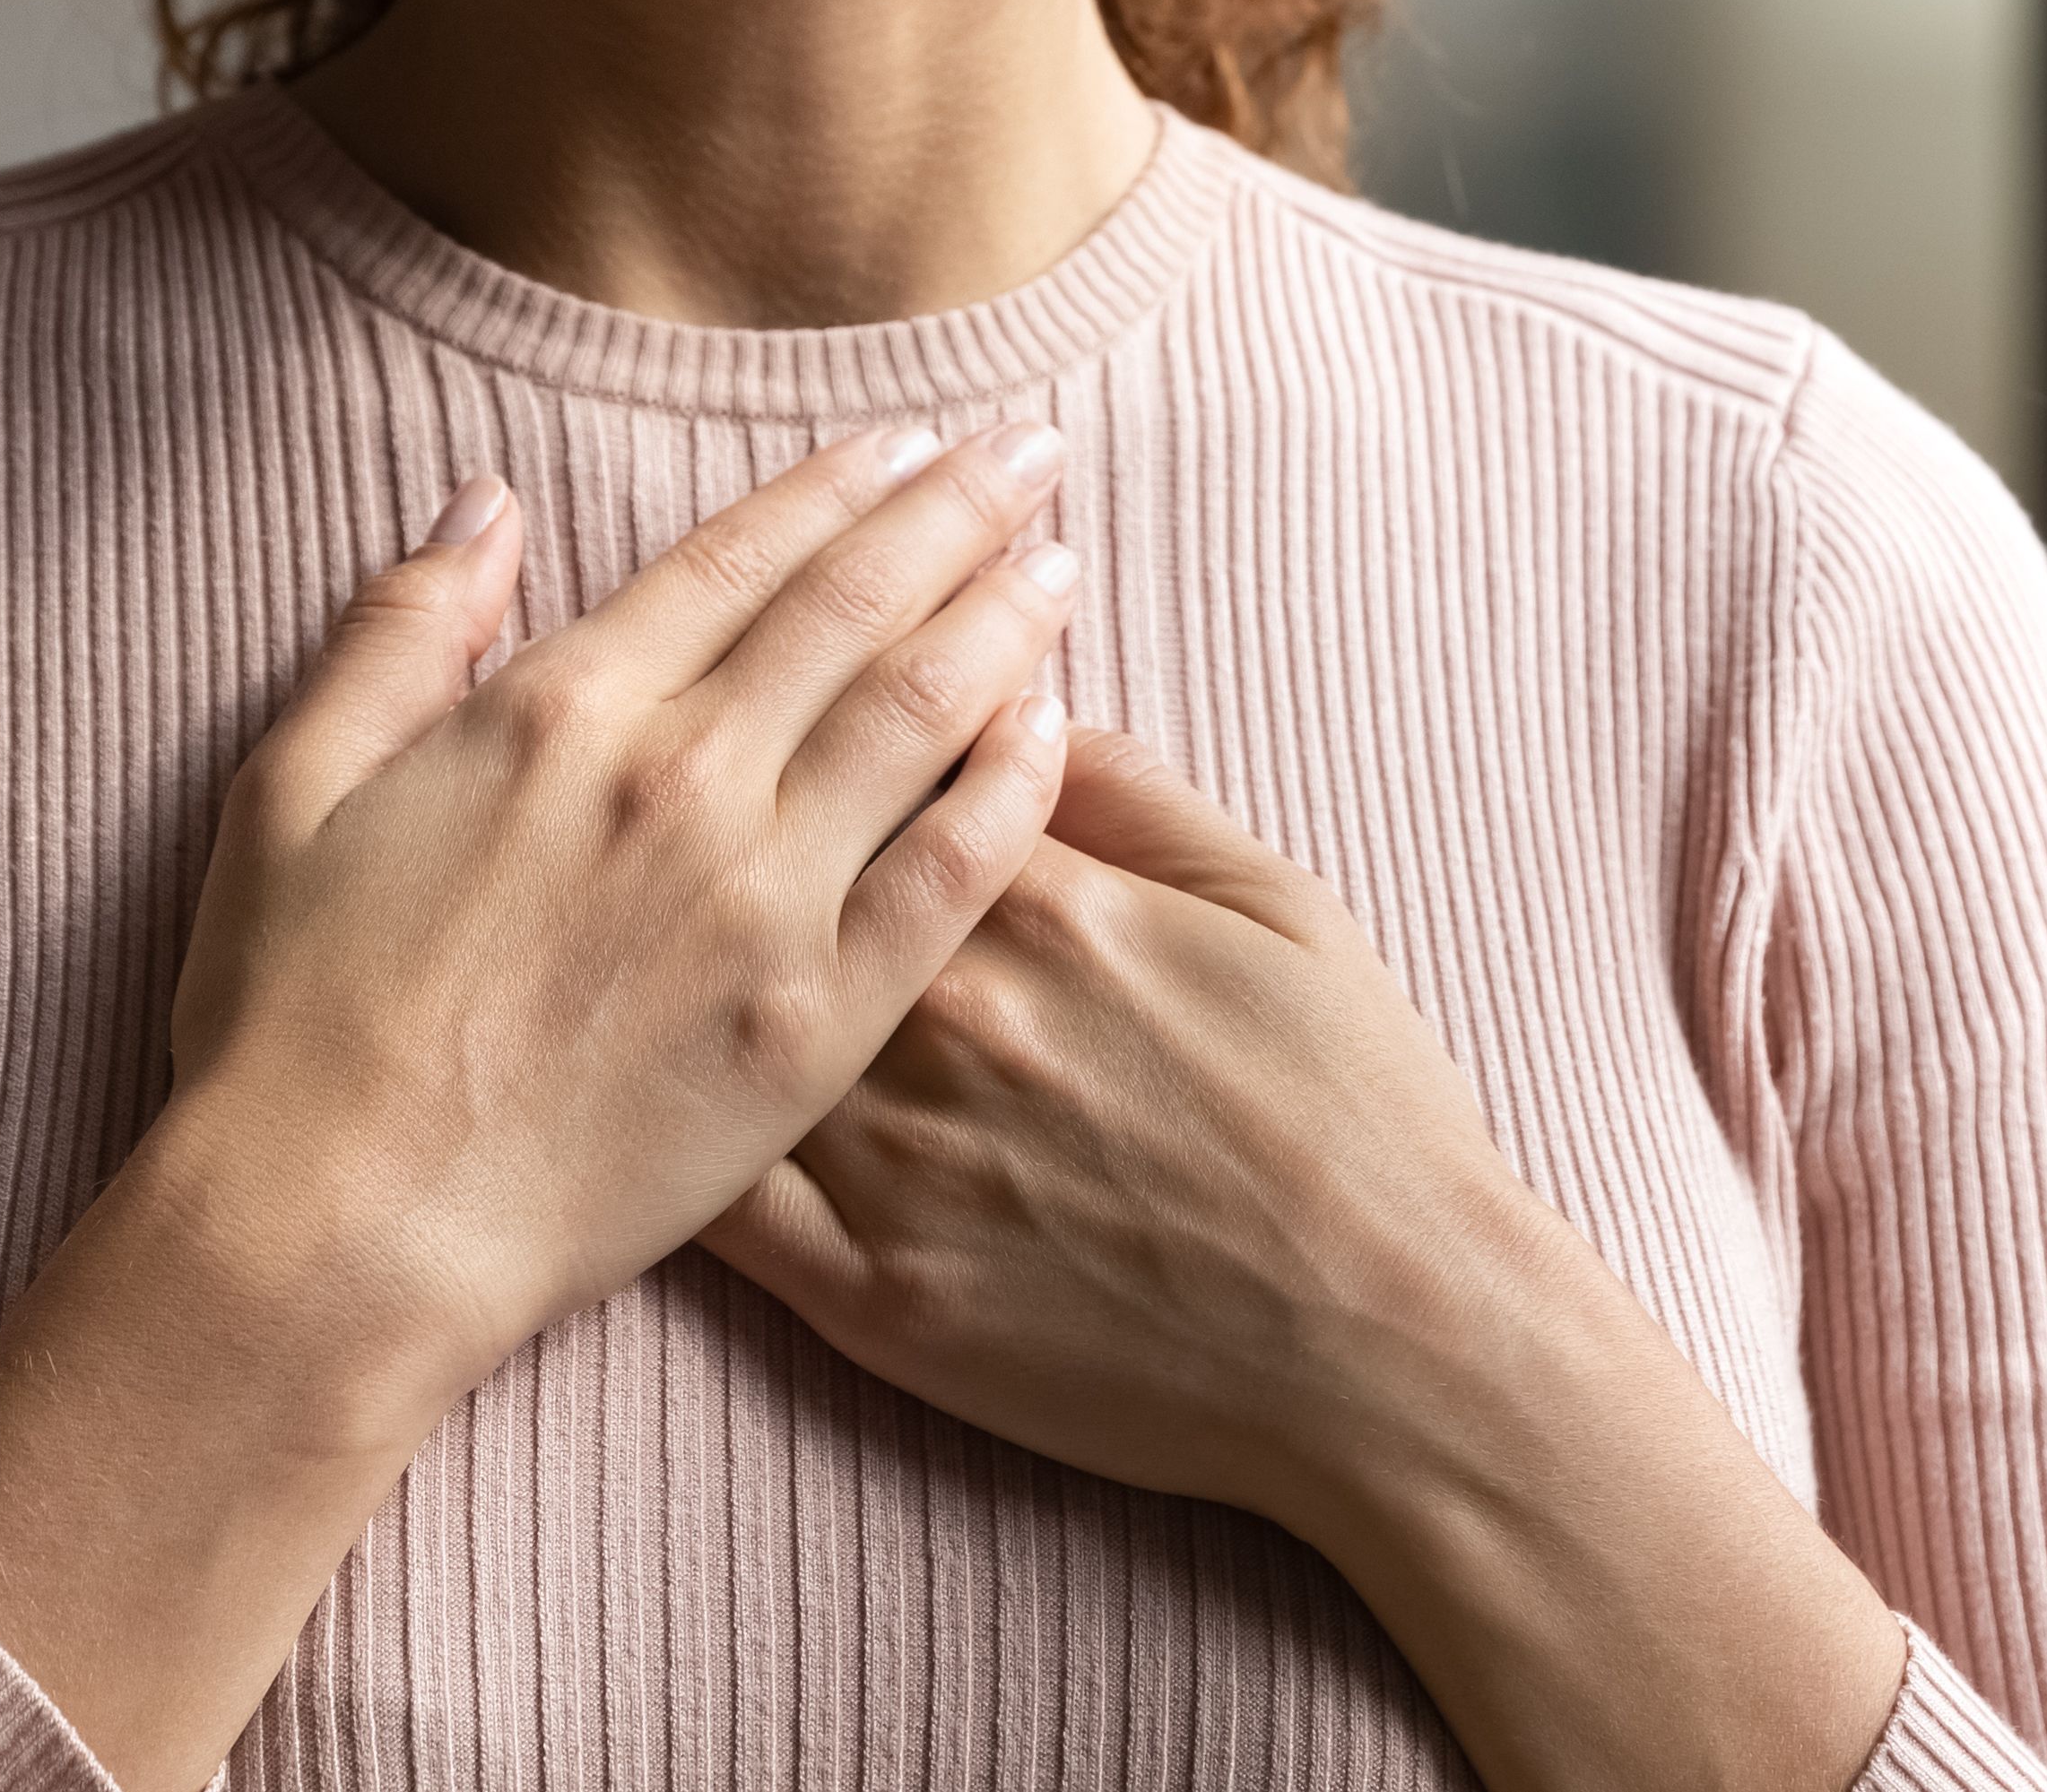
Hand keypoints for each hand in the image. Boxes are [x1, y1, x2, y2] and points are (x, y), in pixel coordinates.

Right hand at [153, 419, 1087, 1382]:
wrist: (336, 1230)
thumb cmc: (291, 1021)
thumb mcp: (294, 787)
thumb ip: (401, 630)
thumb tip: (486, 502)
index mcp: (564, 710)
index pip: (739, 558)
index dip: (834, 487)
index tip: (905, 439)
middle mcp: (682, 779)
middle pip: (856, 607)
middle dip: (957, 511)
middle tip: (1033, 450)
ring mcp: (761, 902)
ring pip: (922, 715)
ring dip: (1003, 622)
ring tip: (1062, 558)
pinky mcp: (814, 1025)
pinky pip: (950, 878)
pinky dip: (1013, 790)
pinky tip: (1056, 733)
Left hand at [692, 723, 1539, 1529]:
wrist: (1398, 1346)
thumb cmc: (1359, 1114)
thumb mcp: (1279, 904)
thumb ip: (1136, 796)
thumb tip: (1018, 707)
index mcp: (1045, 902)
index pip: (876, 759)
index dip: (824, 720)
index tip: (794, 698)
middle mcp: (948, 1017)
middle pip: (779, 878)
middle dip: (730, 832)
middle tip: (687, 809)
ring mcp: (900, 1163)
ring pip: (728, 1028)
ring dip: (683, 973)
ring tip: (648, 937)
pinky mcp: (873, 1299)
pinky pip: (720, 1210)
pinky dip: (673, 1143)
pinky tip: (648, 1102)